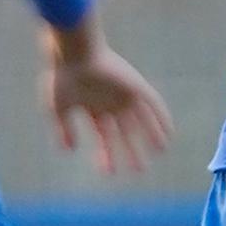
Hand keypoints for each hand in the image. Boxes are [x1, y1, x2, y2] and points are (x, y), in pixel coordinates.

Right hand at [41, 28, 174, 174]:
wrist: (74, 53)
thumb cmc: (63, 79)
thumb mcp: (57, 108)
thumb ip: (63, 130)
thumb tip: (68, 150)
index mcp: (93, 108)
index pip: (103, 136)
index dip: (106, 154)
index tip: (108, 172)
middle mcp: (111, 103)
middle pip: (125, 132)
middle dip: (131, 151)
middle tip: (138, 170)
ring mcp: (125, 95)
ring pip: (142, 120)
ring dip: (151, 136)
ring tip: (159, 153)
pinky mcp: (136, 86)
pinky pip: (154, 104)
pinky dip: (161, 118)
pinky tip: (168, 133)